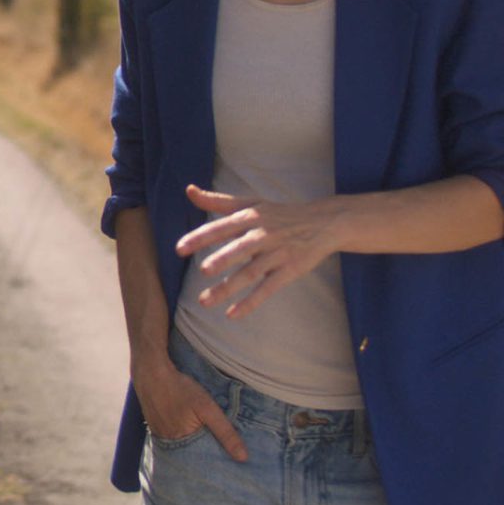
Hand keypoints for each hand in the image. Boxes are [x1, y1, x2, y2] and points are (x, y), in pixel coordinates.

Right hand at [133, 356, 246, 461]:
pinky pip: (171, 439)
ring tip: (204, 441)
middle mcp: (169, 444)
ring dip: (192, 447)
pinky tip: (186, 428)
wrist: (151, 373)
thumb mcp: (208, 408)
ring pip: (182, 448)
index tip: (229, 464)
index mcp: (183, 443)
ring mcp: (160, 436)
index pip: (205, 462)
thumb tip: (243, 457)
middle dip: (205, 455)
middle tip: (218, 453)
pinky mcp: (154, 427)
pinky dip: (181, 437)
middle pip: (192, 456)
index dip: (216, 462)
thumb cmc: (180, 389)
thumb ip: (225, 432)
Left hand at [175, 185, 339, 317]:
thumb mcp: (250, 203)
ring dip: (228, 288)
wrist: (323, 223)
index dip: (201, 237)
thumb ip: (218, 201)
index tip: (180, 249)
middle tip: (203, 270)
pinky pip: (268, 288)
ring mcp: (278, 253)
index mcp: (250, 216)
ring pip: (251, 272)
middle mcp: (263, 234)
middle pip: (241, 248)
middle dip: (222, 259)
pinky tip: (232, 314)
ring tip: (204, 302)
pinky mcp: (290, 270)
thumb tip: (188, 190)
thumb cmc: (279, 214)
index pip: (222, 227)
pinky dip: (251, 302)